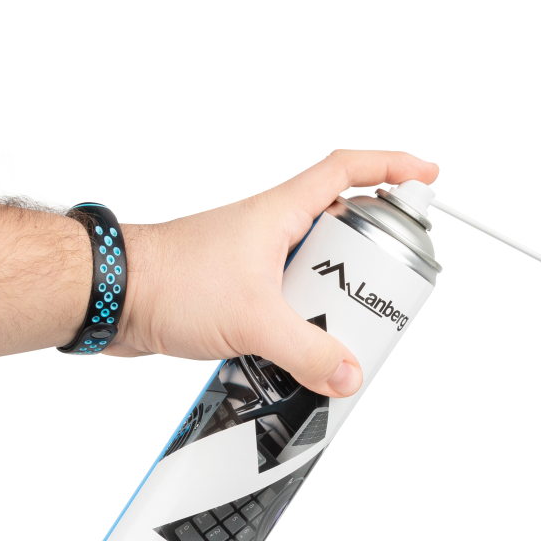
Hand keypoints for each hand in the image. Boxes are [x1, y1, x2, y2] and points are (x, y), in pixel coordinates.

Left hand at [110, 149, 438, 396]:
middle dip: (368, 260)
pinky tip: (300, 351)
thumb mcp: (253, 320)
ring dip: (331, 300)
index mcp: (280, 211)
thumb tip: (347, 373)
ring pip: (313, 272)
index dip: (391, 167)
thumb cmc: (170, 281)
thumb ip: (306, 351)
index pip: (346, 170)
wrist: (113, 297)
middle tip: (386, 289)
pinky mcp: (237, 291)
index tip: (427, 175)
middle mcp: (270, 229)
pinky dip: (300, 323)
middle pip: (341, 230)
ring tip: (341, 330)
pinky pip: (285, 302)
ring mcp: (254, 260)